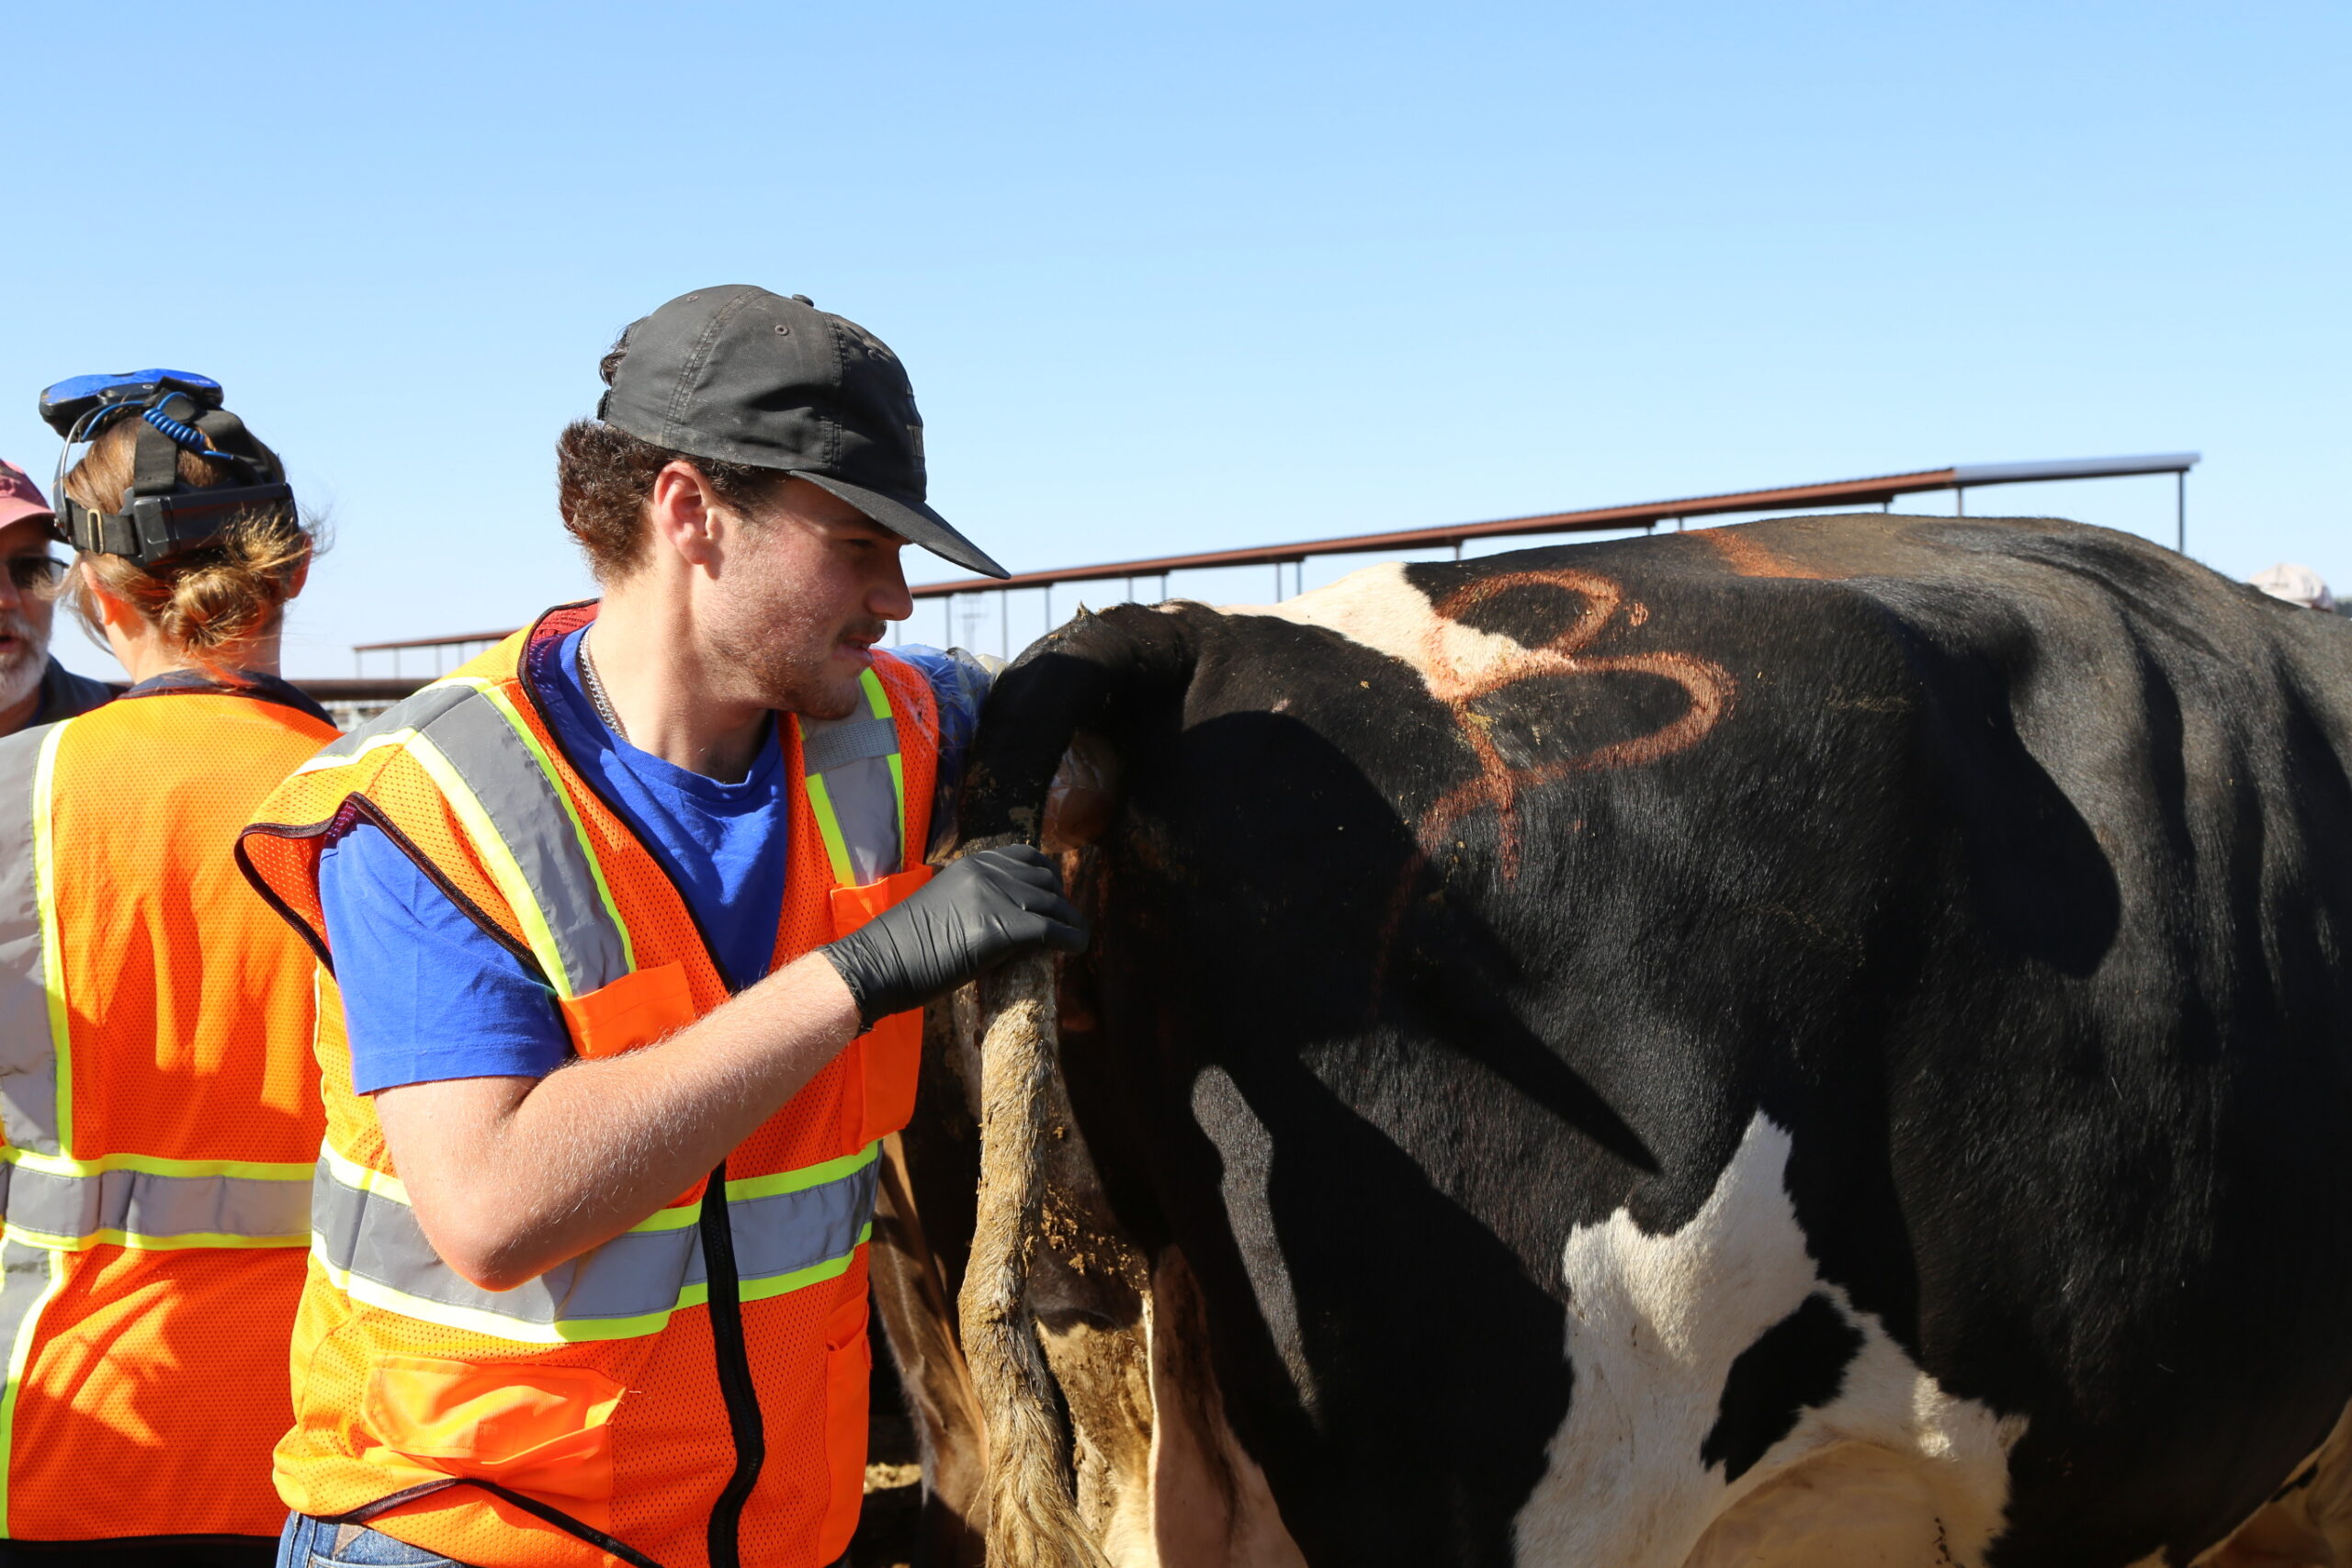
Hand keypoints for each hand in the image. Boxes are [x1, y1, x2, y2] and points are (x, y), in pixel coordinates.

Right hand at [819, 846, 1087, 1027]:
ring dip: (1071, 923)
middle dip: (1061, 902)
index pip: (1028, 857)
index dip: (1048, 878)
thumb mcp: (942, 904)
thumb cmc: (902, 946)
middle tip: (1065, 926)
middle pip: (1046, 881)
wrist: (879, 963)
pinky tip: (1075, 949)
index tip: (1053, 898)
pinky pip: (1052, 930)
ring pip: (1054, 905)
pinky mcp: (1002, 928)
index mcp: (972, 863)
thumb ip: (974, 899)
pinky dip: (1071, 939)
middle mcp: (987, 872)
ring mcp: (995, 897)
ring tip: (1076, 939)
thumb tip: (1004, 915)